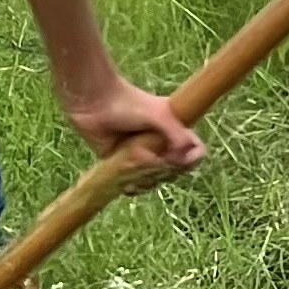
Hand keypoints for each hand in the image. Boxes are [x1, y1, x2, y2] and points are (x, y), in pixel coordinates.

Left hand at [61, 70, 203, 179]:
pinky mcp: (122, 163)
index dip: (192, 159)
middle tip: (148, 155)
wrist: (92, 101)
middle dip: (164, 169)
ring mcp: (142, 155)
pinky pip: (135, 184)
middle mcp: (160, 145)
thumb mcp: (160, 114)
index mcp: (174, 130)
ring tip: (132, 160)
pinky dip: (133, 186)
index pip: (195, 152)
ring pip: (155, 179)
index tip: (178, 157)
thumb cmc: (128, 103)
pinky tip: (127, 184)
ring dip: (147, 177)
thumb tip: (182, 159)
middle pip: (176, 170)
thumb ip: (177, 135)